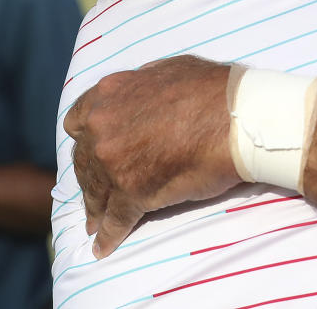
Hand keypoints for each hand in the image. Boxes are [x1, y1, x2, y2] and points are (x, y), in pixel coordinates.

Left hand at [63, 55, 238, 257]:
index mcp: (110, 95)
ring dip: (96, 208)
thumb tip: (138, 96)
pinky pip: (114, 221)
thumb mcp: (170, 69)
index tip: (93, 149)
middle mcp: (103, 127)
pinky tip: (103, 247)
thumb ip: (142, 85)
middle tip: (98, 190)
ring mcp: (113, 162)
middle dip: (91, 176)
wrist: (237, 118)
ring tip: (96, 222)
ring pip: (96, 192)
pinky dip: (108, 236)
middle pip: (84, 160)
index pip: (79, 122)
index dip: (86, 138)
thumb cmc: (214, 90)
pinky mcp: (131, 194)